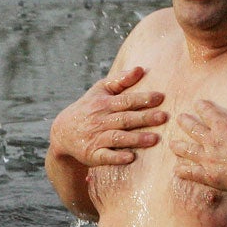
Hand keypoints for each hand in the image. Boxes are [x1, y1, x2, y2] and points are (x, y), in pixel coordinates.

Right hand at [50, 66, 166, 166]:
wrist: (62, 132)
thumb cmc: (88, 108)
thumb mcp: (99, 90)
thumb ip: (120, 80)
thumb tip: (140, 69)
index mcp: (103, 103)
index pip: (125, 100)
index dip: (142, 99)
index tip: (160, 97)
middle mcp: (100, 120)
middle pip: (125, 119)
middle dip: (144, 118)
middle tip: (163, 117)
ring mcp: (96, 138)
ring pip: (117, 137)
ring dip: (135, 139)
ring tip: (154, 139)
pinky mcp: (92, 154)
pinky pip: (105, 156)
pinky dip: (117, 157)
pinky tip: (131, 157)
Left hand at [170, 80, 226, 192]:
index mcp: (222, 124)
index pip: (206, 111)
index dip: (201, 106)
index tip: (197, 103)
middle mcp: (211, 140)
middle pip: (192, 128)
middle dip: (185, 122)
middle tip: (180, 118)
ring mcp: (208, 158)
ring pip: (187, 150)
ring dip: (178, 146)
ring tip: (172, 144)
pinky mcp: (210, 176)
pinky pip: (191, 173)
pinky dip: (183, 170)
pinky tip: (177, 169)